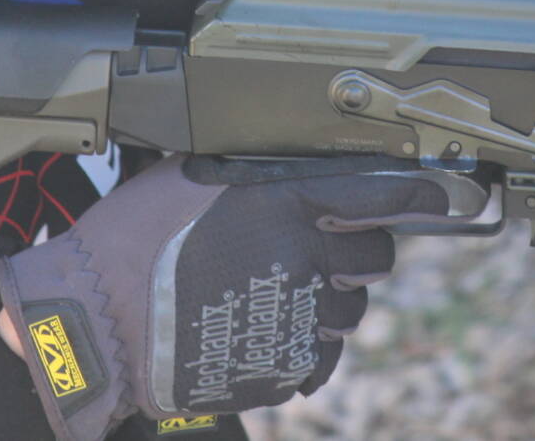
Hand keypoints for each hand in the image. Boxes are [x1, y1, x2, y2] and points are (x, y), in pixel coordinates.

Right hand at [0, 155, 448, 439]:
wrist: (94, 323)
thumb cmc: (130, 240)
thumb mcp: (189, 178)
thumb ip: (254, 173)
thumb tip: (296, 167)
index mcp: (280, 200)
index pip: (377, 193)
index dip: (417, 194)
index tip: (440, 194)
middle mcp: (300, 254)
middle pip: (375, 254)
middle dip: (356, 250)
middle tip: (313, 250)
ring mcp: (296, 316)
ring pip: (351, 310)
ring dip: (327, 299)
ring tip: (272, 293)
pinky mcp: (284, 366)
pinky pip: (321, 354)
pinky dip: (301, 343)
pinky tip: (259, 329)